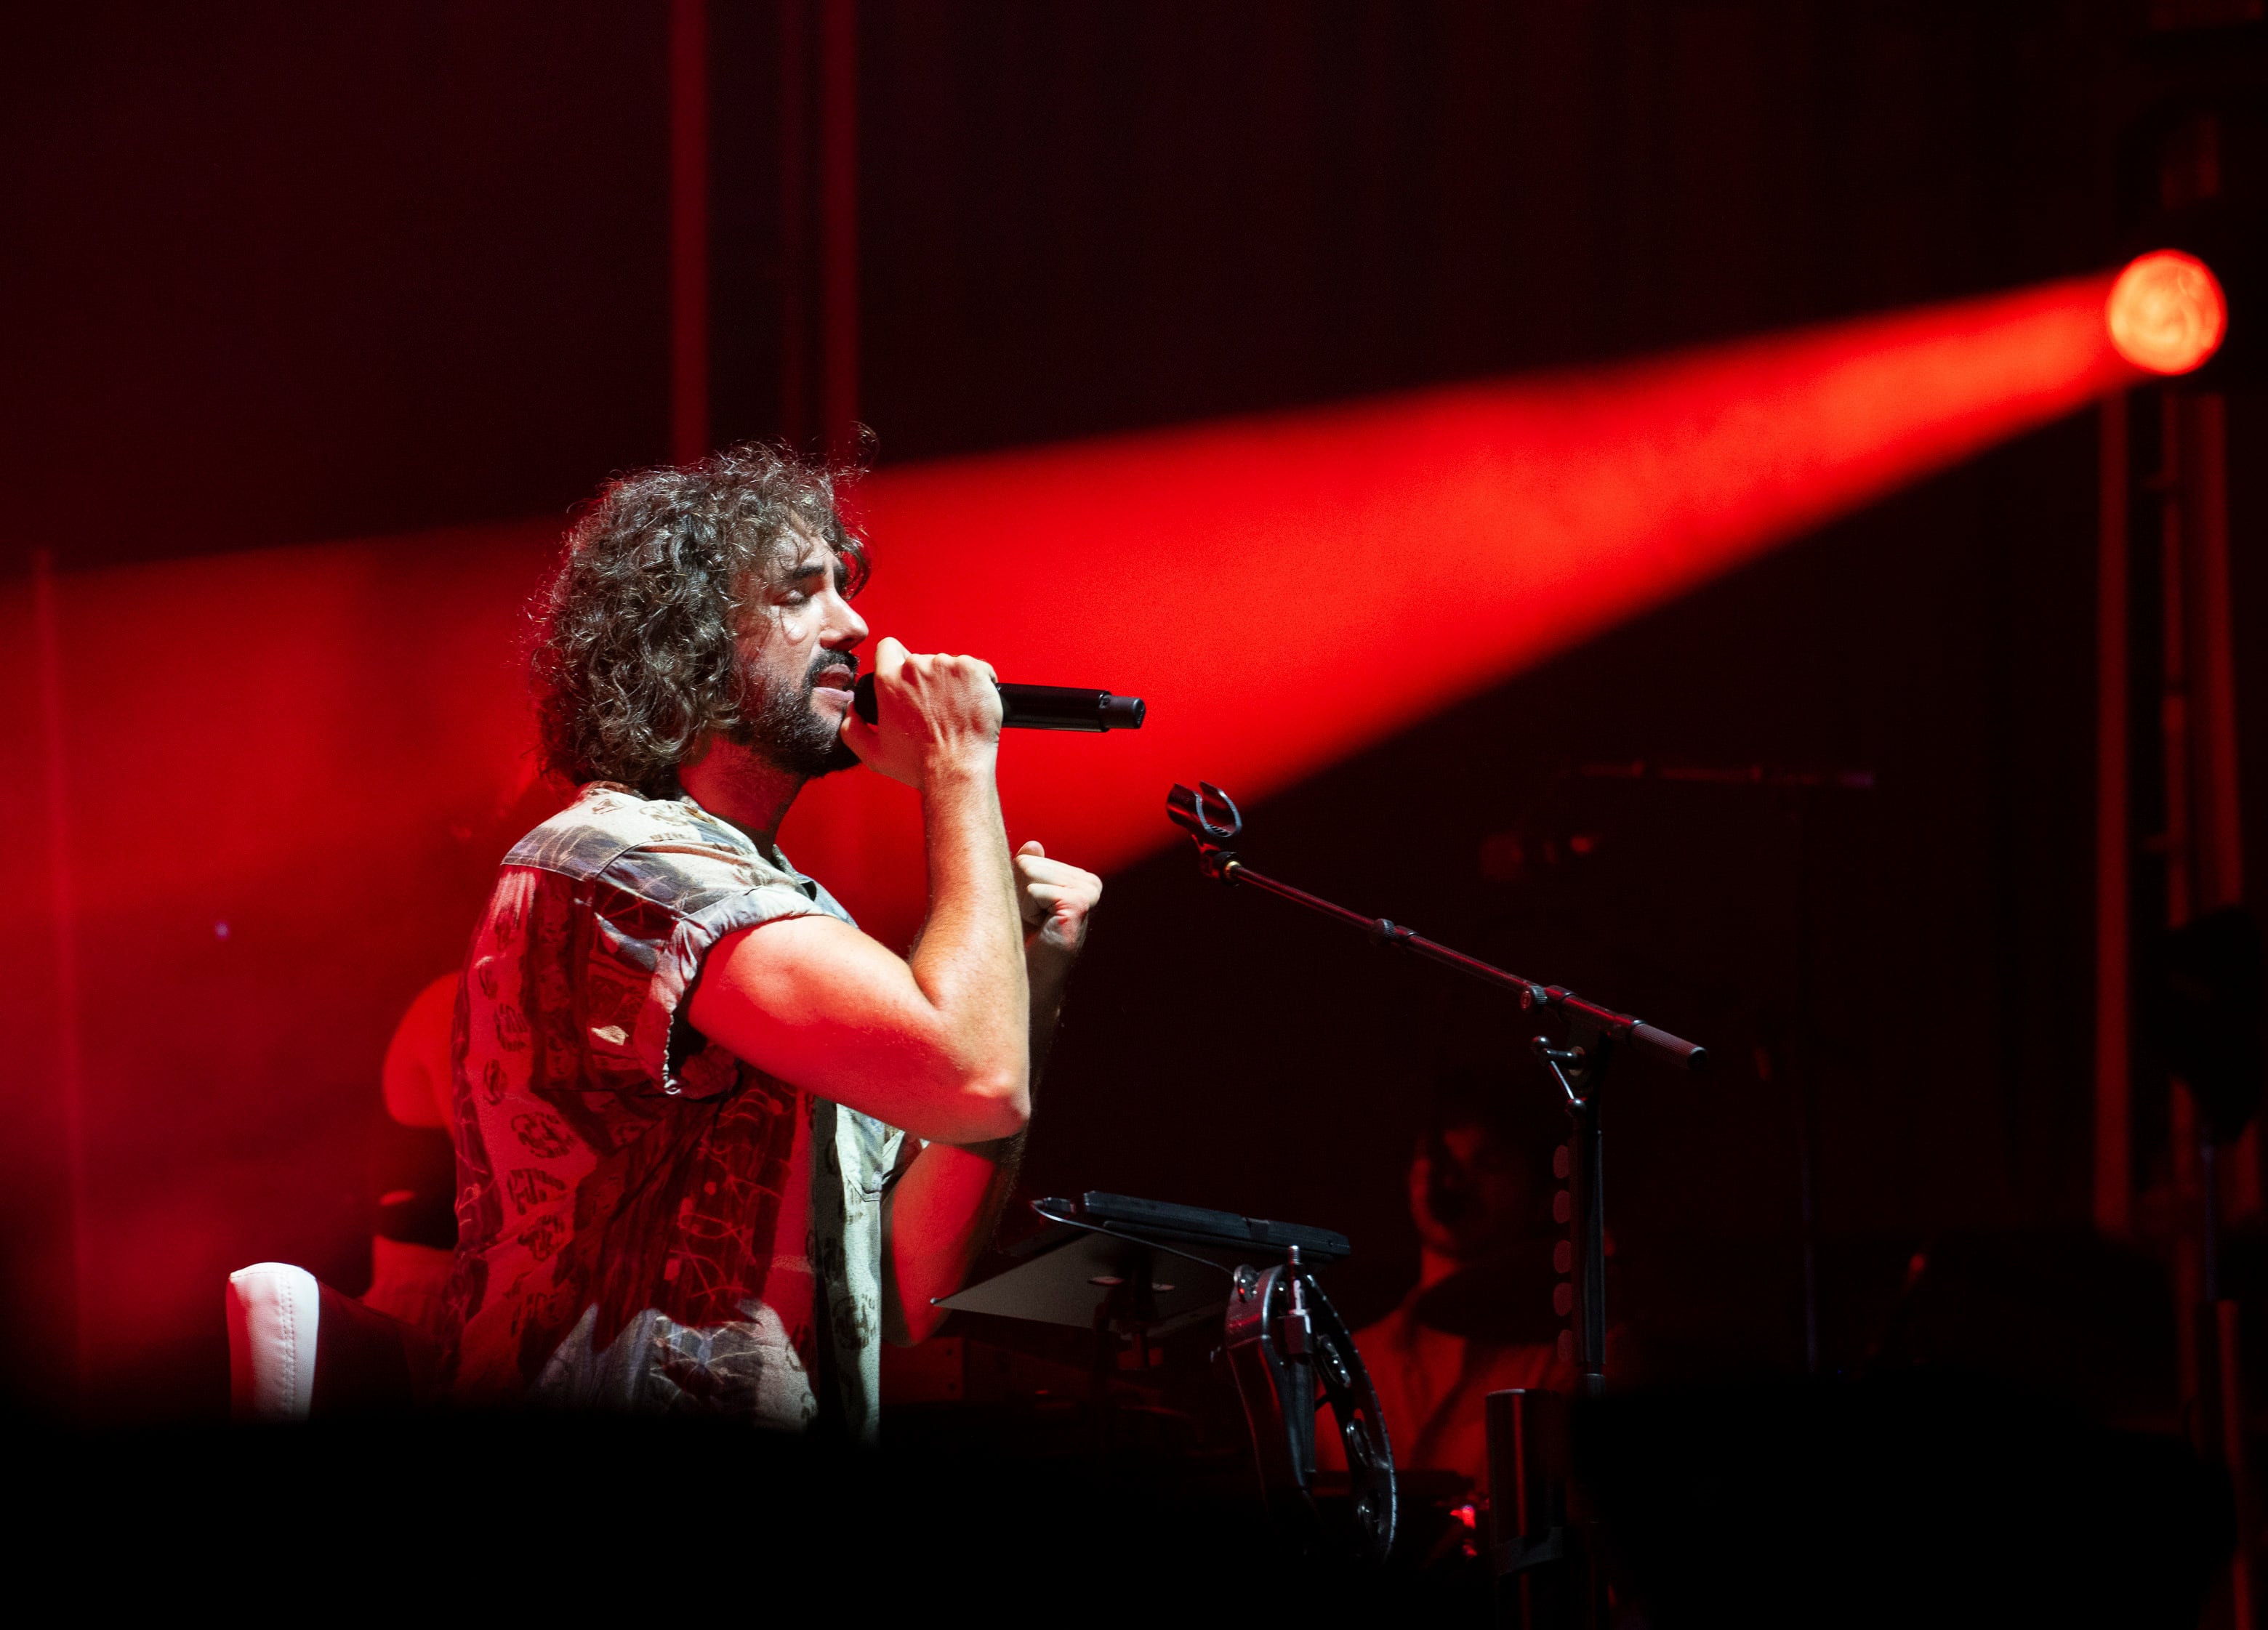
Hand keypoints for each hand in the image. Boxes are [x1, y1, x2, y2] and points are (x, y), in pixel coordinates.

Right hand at [838, 636, 1003, 788]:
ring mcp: (947, 666)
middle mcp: (916, 667)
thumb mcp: (873, 754)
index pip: (888, 647)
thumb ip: (852, 728)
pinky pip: (976, 667)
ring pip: (949, 664)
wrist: (957, 771)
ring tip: (956, 709)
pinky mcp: (974, 670)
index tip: (907, 677)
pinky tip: (973, 703)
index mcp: (889, 681)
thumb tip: (852, 709)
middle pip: (921, 660)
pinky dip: (977, 682)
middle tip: (936, 707)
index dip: (896, 660)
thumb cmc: (919, 765)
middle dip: (927, 679)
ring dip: (952, 681)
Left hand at [1015, 840, 1100, 960]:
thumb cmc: (1027, 939)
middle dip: (1021, 895)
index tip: (1033, 913)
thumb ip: (1028, 868)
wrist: (1034, 978)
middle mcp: (1090, 882)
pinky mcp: (1080, 903)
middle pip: (1028, 864)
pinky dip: (1029, 912)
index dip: (1019, 887)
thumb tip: (1034, 844)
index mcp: (1080, 877)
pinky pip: (1034, 890)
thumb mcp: (1023, 897)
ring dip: (1024, 904)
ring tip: (1039, 925)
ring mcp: (1089, 891)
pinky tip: (1043, 929)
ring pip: (1029, 874)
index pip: (1030, 858)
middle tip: (1035, 922)